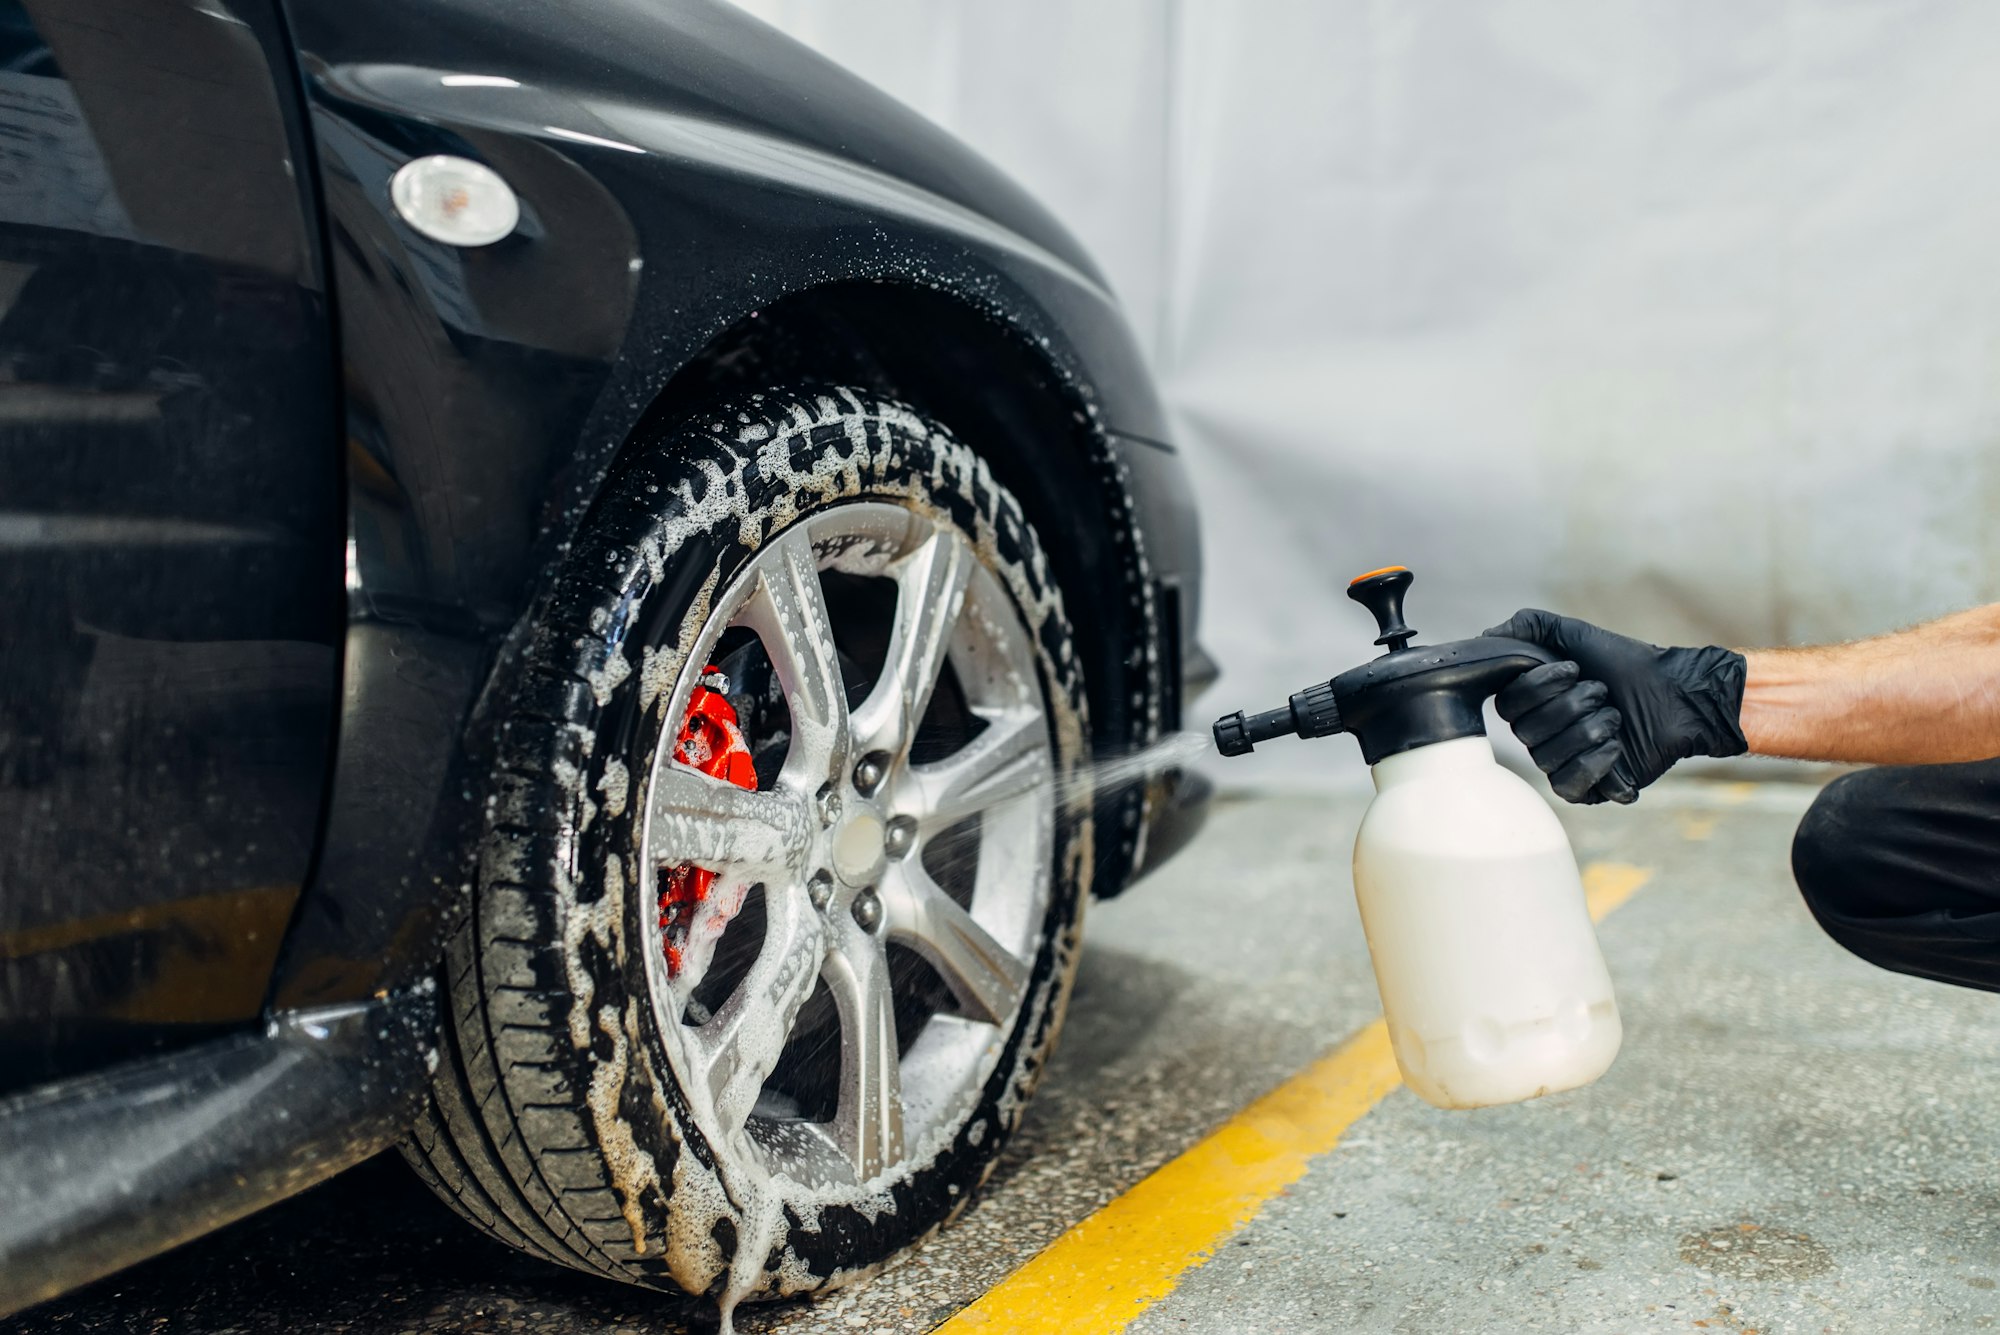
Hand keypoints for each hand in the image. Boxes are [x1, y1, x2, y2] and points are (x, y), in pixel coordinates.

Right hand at [1485, 610, 1748, 804]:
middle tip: (1602, 692)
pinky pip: (1568, 784)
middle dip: (1572, 705)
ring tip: (1616, 718)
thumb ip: (1529, 626)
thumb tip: (1486, 636)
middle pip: (1527, 731)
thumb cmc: (1628, 664)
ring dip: (1591, 729)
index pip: (1508, 704)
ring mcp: (1562, 763)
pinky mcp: (1587, 789)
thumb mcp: (1575, 634)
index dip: (1540, 687)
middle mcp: (1540, 736)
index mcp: (1532, 705)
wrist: (1676, 694)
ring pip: (1548, 757)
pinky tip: (1618, 746)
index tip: (1574, 670)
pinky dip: (1596, 762)